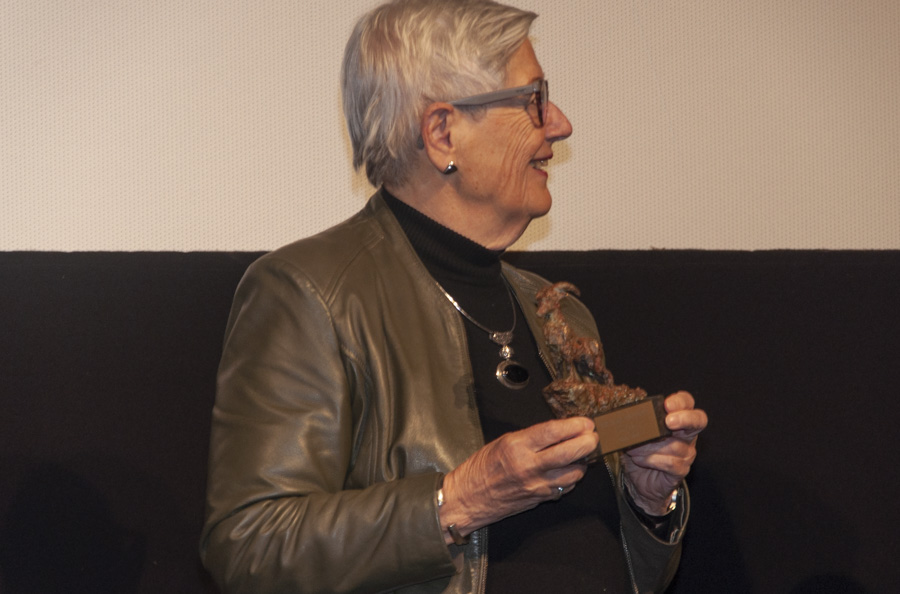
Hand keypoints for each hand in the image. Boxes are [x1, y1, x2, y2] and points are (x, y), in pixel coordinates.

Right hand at [439, 417, 598, 542]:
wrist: (467, 499)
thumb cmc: (480, 468)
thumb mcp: (502, 442)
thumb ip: (531, 438)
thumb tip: (558, 432)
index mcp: (516, 447)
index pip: (553, 432)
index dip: (574, 425)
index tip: (586, 422)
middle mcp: (529, 466)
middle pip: (570, 453)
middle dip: (588, 442)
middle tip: (593, 436)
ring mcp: (536, 486)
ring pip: (574, 473)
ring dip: (582, 462)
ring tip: (580, 454)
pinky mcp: (540, 499)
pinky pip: (565, 487)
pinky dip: (571, 478)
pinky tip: (567, 470)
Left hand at [621, 391, 706, 515]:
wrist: (638, 479)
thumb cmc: (639, 450)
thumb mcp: (635, 432)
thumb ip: (636, 421)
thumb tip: (626, 414)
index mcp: (677, 418)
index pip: (687, 403)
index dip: (680, 401)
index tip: (667, 404)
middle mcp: (686, 434)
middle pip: (698, 420)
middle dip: (685, 418)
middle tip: (668, 421)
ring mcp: (687, 453)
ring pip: (675, 445)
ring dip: (650, 446)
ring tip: (633, 448)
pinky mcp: (681, 470)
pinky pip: (671, 462)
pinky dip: (652, 459)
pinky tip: (639, 459)